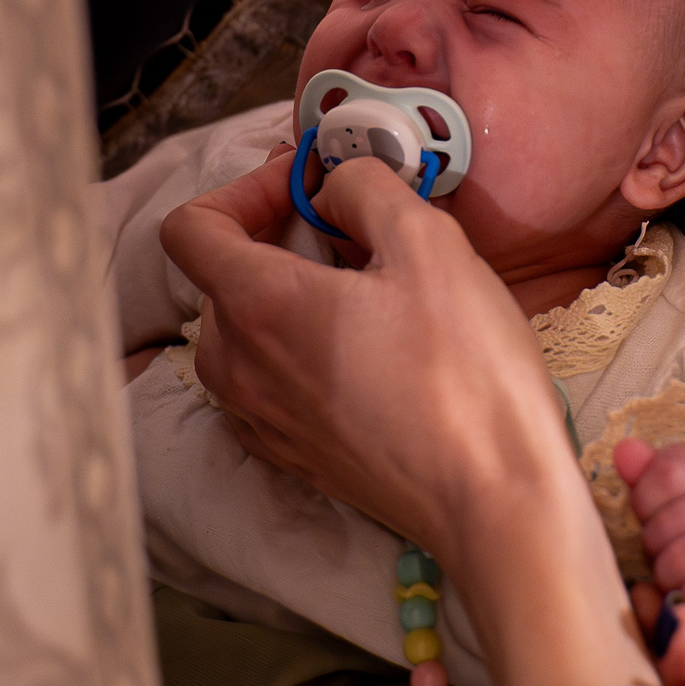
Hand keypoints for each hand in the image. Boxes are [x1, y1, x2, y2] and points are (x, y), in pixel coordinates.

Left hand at [161, 152, 657, 685]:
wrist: (494, 498)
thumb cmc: (466, 372)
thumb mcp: (429, 244)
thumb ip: (366, 189)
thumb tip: (336, 186)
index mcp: (259, 306)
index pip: (191, 228)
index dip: (242, 190)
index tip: (305, 188)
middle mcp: (240, 367)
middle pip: (219, 276)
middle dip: (276, 239)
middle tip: (351, 230)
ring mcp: (260, 420)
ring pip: (241, 332)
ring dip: (285, 297)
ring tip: (362, 293)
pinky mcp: (290, 455)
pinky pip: (266, 383)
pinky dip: (296, 351)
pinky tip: (365, 351)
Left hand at [617, 439, 684, 628]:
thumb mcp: (672, 490)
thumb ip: (645, 471)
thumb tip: (624, 450)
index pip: (668, 471)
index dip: (644, 500)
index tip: (649, 514)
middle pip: (671, 519)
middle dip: (652, 542)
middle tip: (659, 549)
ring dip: (667, 572)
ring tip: (671, 571)